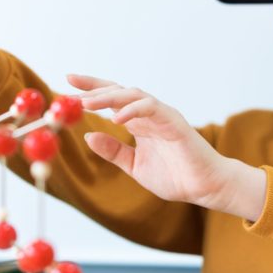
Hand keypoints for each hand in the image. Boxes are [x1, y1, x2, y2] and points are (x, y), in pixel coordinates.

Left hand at [72, 74, 265, 221]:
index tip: (68, 84)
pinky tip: (116, 118)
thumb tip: (89, 136)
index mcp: (138, 122)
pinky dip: (133, 110)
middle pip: (118, 90)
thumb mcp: (134, 166)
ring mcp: (162, 115)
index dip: (91, 89)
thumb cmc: (175, 176)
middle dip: (94, 88)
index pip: (112, 98)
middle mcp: (148, 114)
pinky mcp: (174, 122)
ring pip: (133, 95)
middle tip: (70, 90)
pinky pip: (151, 109)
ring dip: (108, 97)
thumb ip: (114, 151)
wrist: (204, 188)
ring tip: (86, 103)